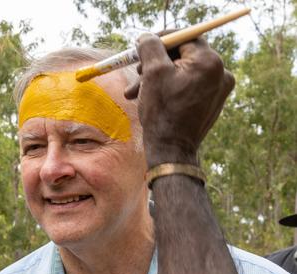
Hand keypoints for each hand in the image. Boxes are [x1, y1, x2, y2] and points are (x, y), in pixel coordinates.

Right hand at [124, 33, 234, 167]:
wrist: (172, 151)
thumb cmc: (162, 113)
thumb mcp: (152, 74)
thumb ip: (150, 48)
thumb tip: (147, 37)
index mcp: (209, 62)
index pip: (186, 37)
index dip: (161, 40)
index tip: (143, 46)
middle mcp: (221, 73)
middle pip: (184, 55)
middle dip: (156, 63)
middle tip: (136, 71)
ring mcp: (219, 89)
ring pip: (184, 72)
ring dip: (159, 78)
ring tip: (136, 92)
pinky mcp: (213, 102)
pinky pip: (189, 86)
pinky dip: (171, 89)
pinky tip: (152, 99)